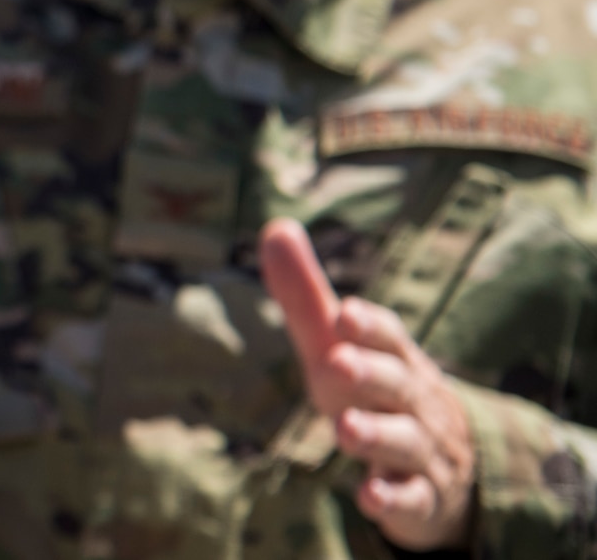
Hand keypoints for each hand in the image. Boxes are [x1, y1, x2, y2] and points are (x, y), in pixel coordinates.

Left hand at [260, 219, 476, 550]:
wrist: (451, 467)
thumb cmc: (377, 392)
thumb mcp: (341, 346)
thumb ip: (307, 295)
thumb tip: (275, 227)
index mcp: (396, 360)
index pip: (389, 337)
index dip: (369, 326)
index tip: (344, 312)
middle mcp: (413, 402)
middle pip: (397, 385)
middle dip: (370, 373)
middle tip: (337, 362)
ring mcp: (421, 451)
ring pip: (404, 442)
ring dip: (376, 434)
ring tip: (343, 429)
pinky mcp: (421, 499)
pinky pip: (412, 500)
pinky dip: (392, 499)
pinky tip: (368, 497)